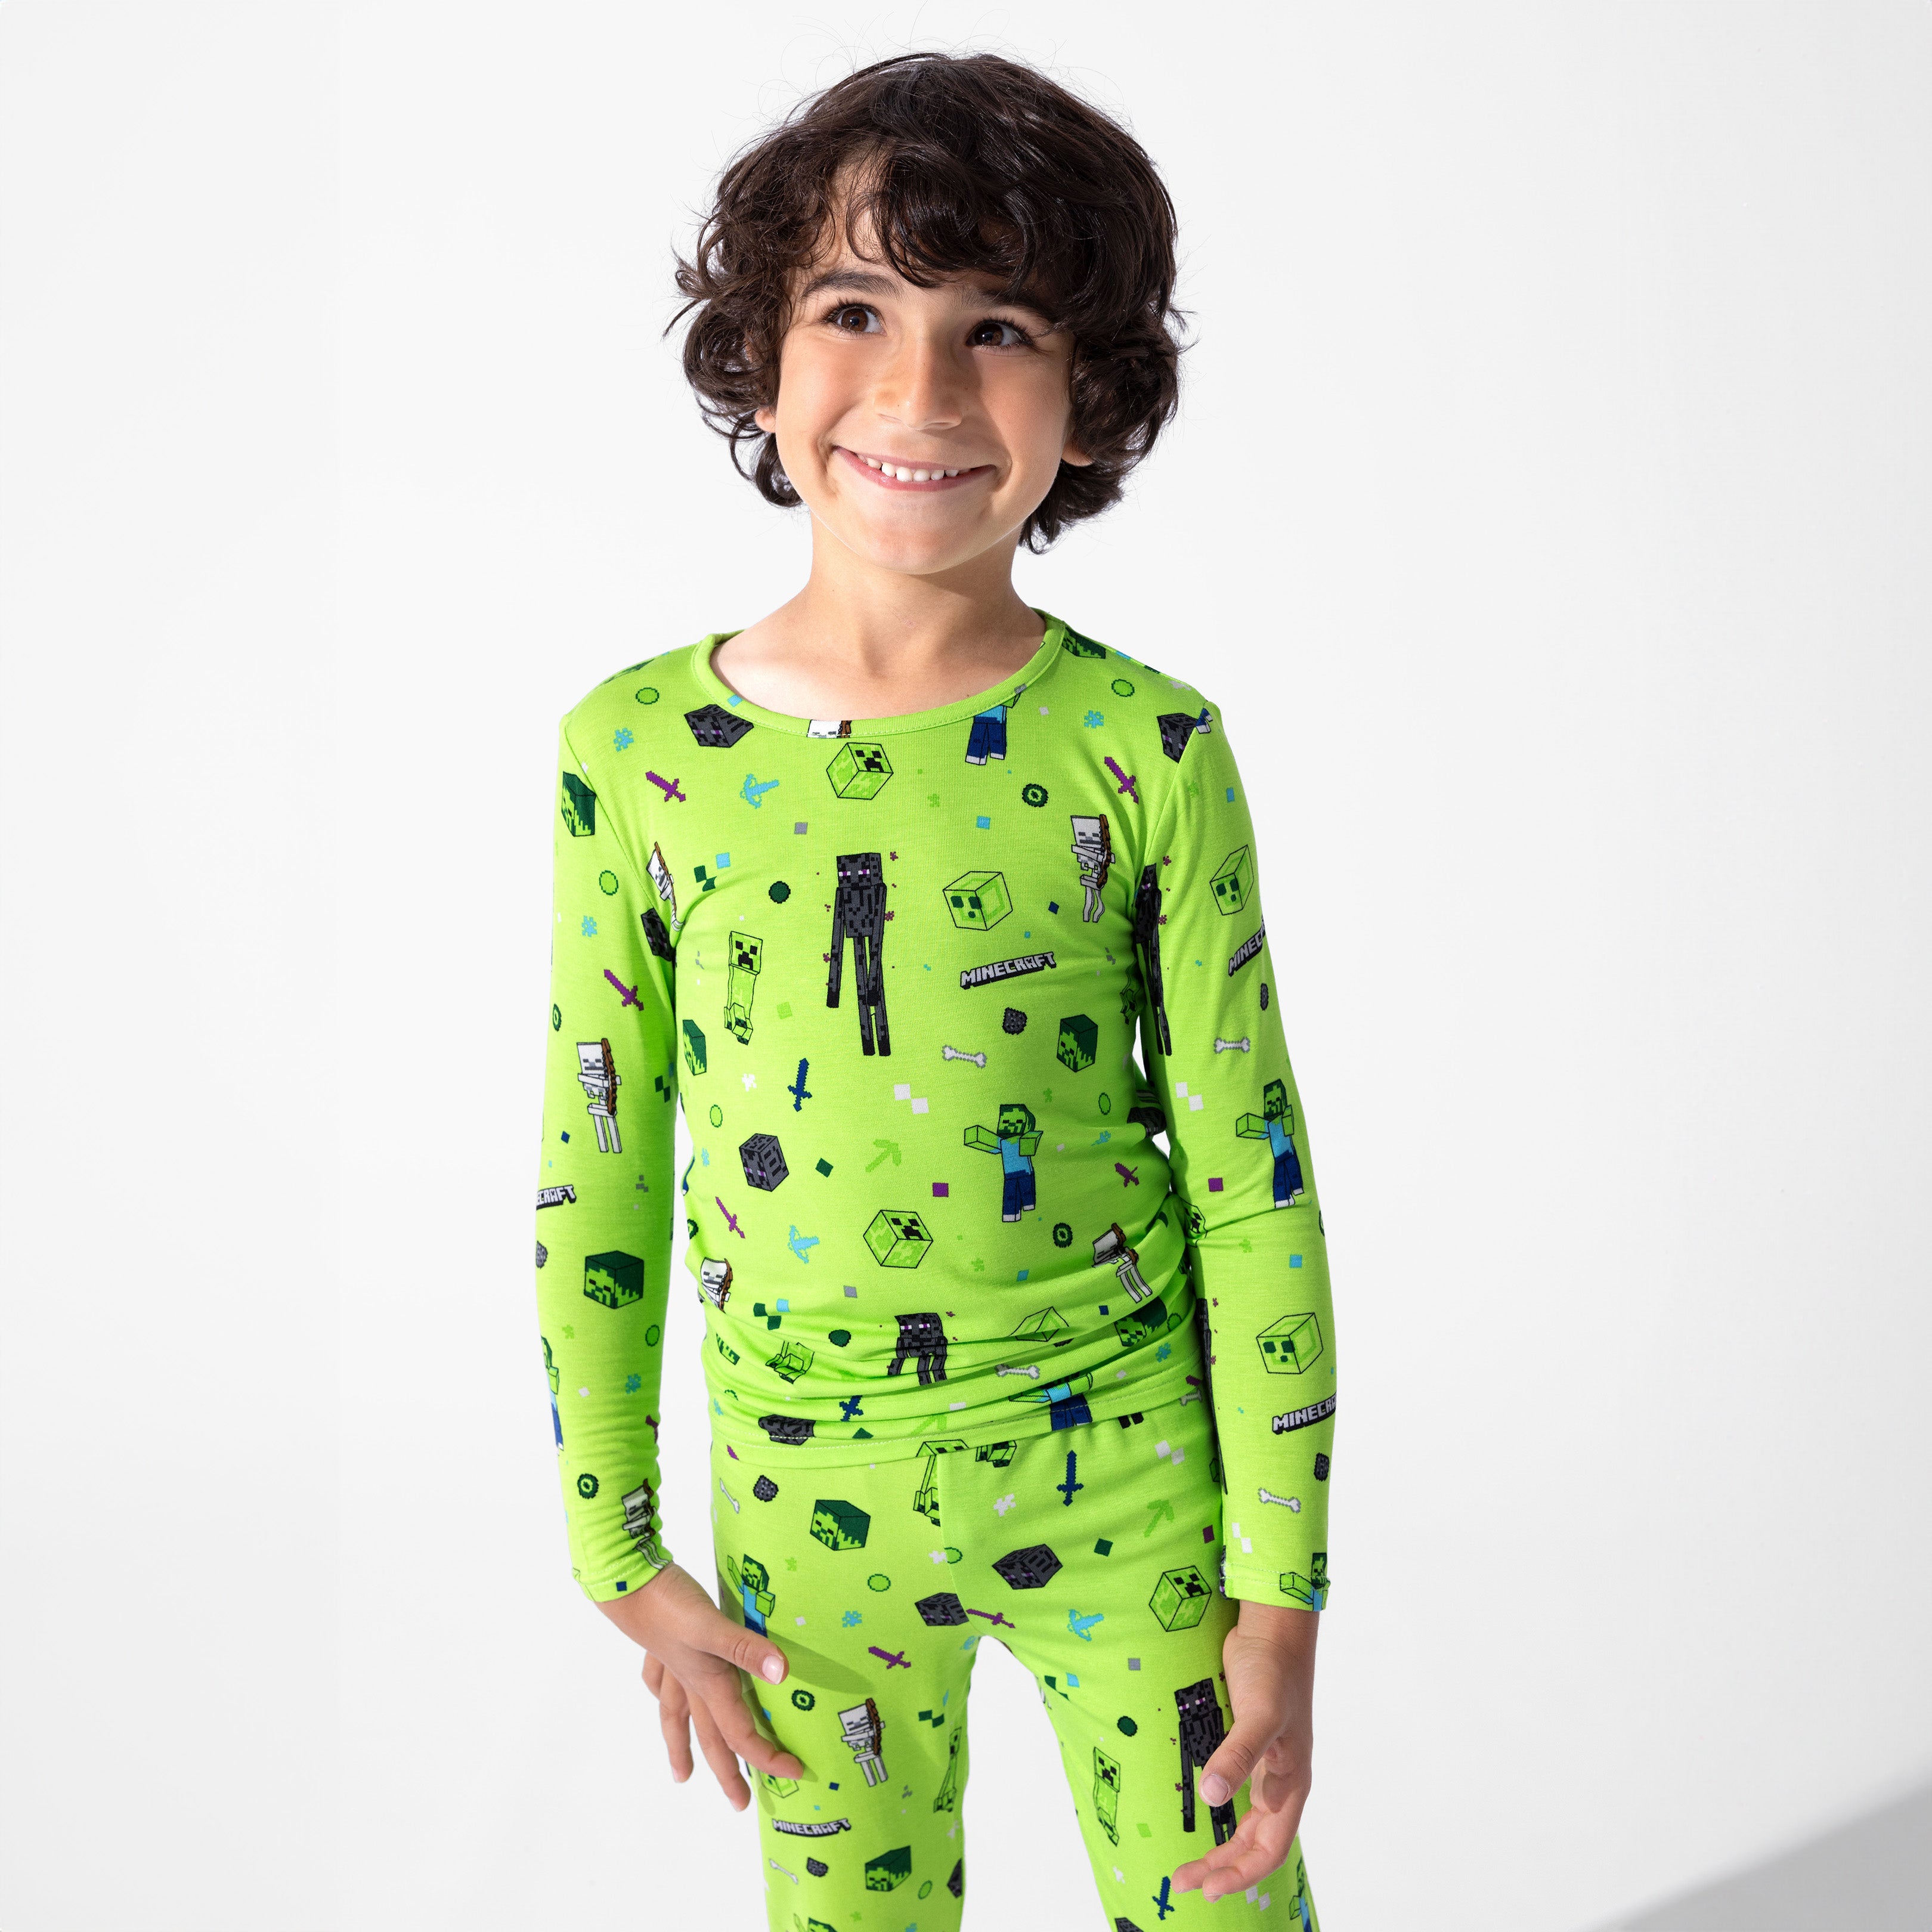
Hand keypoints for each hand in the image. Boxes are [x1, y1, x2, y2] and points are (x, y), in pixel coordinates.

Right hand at [593, 1561, 804, 1810]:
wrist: (625, 1580)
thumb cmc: (668, 1604)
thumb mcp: (711, 1625)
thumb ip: (745, 1649)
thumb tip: (782, 1675)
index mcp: (708, 1683)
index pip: (742, 1732)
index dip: (767, 1756)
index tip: (794, 1772)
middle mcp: (690, 1681)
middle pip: (711, 1736)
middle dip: (726, 1771)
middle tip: (739, 1803)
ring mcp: (672, 1665)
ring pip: (679, 1716)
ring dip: (683, 1746)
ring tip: (682, 1776)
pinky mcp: (660, 1644)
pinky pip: (660, 1679)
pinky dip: (661, 1692)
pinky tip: (659, 1692)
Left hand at [1171, 1601, 1317, 1903]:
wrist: (1272, 1631)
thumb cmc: (1273, 1673)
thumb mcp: (1259, 1717)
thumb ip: (1237, 1757)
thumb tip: (1212, 1799)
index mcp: (1290, 1784)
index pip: (1268, 1848)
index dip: (1241, 1874)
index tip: (1208, 1890)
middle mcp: (1279, 1780)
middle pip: (1254, 1842)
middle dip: (1223, 1868)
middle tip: (1184, 1884)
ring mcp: (1264, 1763)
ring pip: (1244, 1822)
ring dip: (1219, 1846)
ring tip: (1188, 1864)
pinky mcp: (1246, 1744)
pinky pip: (1234, 1792)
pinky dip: (1218, 1811)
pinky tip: (1200, 1813)